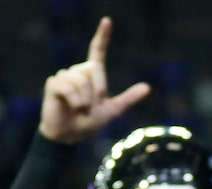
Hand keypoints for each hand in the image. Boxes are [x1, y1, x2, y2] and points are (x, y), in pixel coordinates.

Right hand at [39, 17, 150, 144]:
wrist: (71, 135)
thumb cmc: (89, 122)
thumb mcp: (113, 110)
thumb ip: (128, 98)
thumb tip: (147, 87)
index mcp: (92, 76)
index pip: (97, 52)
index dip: (102, 36)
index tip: (107, 20)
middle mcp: (77, 71)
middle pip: (94, 69)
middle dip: (98, 89)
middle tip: (91, 105)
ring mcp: (64, 76)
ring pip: (82, 80)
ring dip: (86, 100)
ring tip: (80, 108)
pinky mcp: (53, 83)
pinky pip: (70, 88)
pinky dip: (76, 102)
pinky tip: (71, 107)